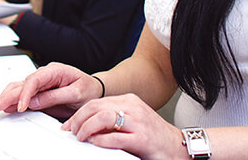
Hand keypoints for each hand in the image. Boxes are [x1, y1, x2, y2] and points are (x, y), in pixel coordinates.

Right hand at [0, 62, 101, 118]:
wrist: (94, 90)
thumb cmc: (88, 89)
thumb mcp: (75, 94)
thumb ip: (54, 96)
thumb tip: (34, 101)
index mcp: (55, 70)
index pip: (35, 79)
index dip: (25, 93)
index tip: (22, 106)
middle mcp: (46, 74)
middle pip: (24, 82)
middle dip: (10, 94)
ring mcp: (42, 82)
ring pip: (20, 86)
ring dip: (9, 96)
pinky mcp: (40, 90)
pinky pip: (24, 92)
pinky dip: (14, 98)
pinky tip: (6, 104)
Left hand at [62, 94, 183, 159]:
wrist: (178, 146)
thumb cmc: (153, 135)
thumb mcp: (132, 119)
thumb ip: (113, 117)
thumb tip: (86, 123)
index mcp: (129, 100)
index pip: (96, 102)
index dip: (78, 113)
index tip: (69, 125)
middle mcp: (133, 107)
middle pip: (96, 107)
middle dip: (78, 120)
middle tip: (71, 132)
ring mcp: (138, 122)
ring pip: (103, 118)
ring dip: (86, 128)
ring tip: (81, 138)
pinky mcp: (142, 139)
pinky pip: (115, 137)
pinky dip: (100, 140)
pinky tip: (94, 143)